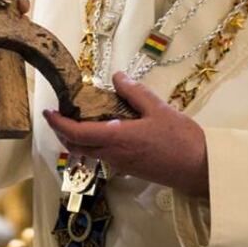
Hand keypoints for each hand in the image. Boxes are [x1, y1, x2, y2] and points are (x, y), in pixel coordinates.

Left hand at [42, 72, 208, 196]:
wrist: (200, 169)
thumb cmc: (181, 139)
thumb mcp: (158, 108)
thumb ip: (134, 92)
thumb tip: (117, 76)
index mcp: (116, 139)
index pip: (76, 134)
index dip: (57, 124)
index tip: (47, 111)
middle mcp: (113, 155)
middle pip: (76, 146)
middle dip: (63, 132)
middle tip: (60, 113)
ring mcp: (120, 164)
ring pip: (89, 152)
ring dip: (78, 138)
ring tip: (81, 116)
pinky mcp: (130, 168)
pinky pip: (103, 155)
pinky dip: (95, 142)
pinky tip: (106, 127)